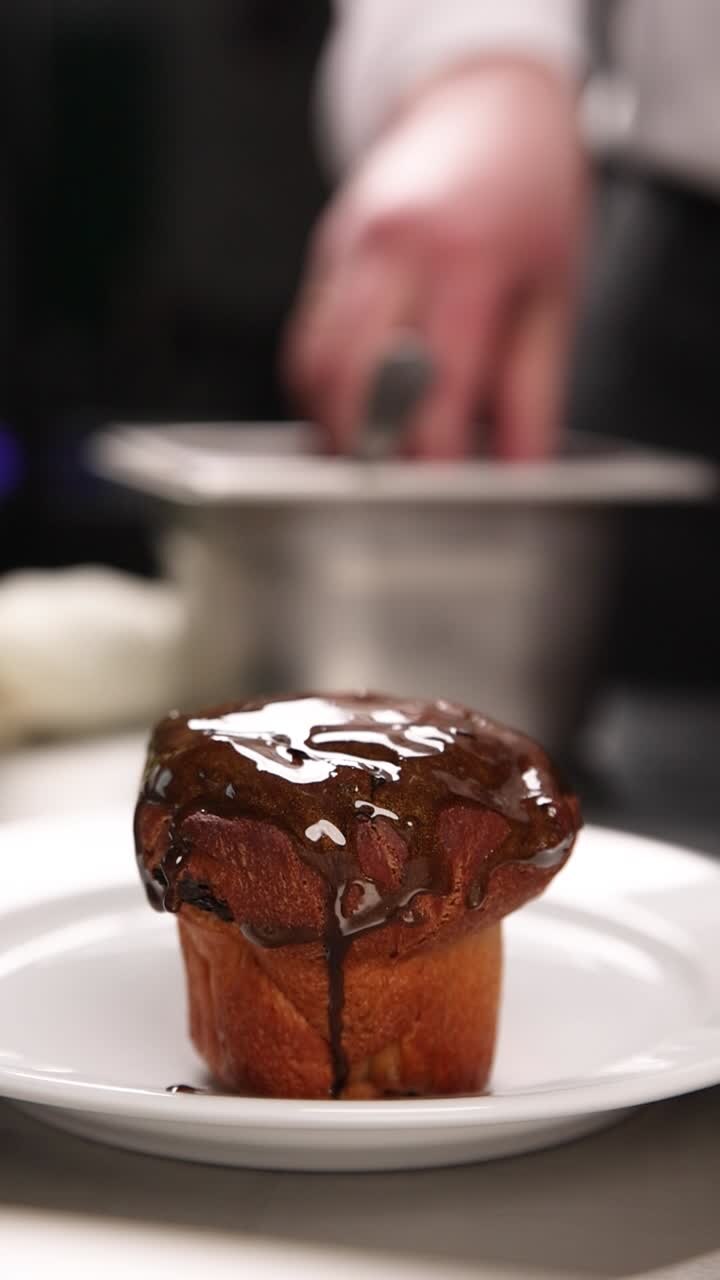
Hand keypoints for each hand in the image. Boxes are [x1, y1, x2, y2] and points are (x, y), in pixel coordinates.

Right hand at [285, 62, 586, 457]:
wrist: (486, 108)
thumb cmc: (530, 200)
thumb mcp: (551, 298)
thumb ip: (530, 396)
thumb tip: (515, 475)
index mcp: (463, 260)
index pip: (429, 394)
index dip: (429, 464)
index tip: (440, 500)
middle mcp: (393, 249)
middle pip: (349, 385)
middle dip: (365, 453)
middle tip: (393, 491)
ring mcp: (348, 246)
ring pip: (311, 366)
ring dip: (331, 426)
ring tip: (369, 459)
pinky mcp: (324, 252)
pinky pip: (304, 340)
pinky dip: (320, 390)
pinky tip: (352, 411)